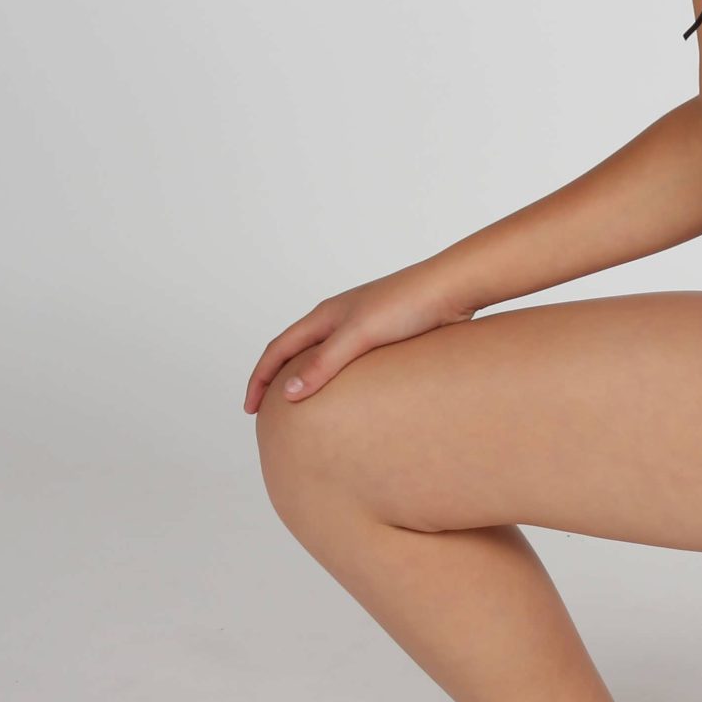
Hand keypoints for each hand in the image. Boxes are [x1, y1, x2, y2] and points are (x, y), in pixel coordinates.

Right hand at [242, 255, 478, 413]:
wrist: (452, 289)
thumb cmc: (406, 303)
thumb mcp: (359, 335)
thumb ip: (324, 363)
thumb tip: (289, 393)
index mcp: (324, 315)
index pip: (278, 349)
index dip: (260, 379)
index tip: (250, 409)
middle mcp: (339, 319)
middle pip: (296, 352)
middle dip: (278, 380)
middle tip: (270, 412)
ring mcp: (363, 326)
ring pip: (325, 357)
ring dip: (309, 379)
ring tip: (306, 409)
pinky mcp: (387, 335)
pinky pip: (352, 362)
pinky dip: (340, 380)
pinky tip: (351, 397)